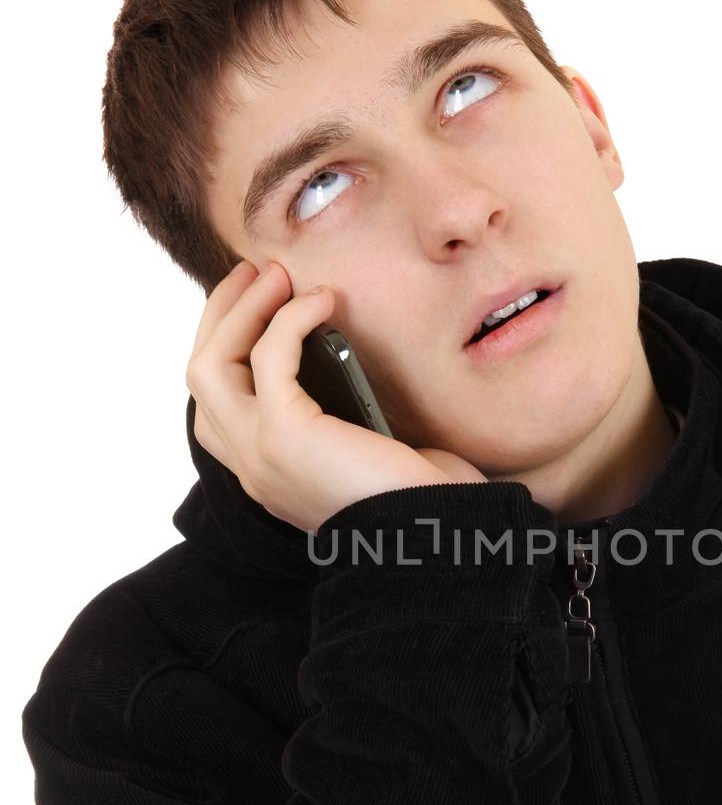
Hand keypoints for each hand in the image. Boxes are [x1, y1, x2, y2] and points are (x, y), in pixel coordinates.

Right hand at [186, 260, 487, 532]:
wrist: (437, 532)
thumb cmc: (417, 495)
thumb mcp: (366, 448)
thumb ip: (340, 415)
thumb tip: (341, 359)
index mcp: (266, 473)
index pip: (215, 405)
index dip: (226, 347)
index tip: (257, 304)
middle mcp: (250, 468)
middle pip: (201, 375)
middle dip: (221, 315)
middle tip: (257, 273)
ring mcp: (258, 454)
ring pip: (211, 362)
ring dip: (240, 309)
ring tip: (276, 274)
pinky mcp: (283, 434)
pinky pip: (267, 355)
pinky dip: (289, 318)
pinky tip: (322, 302)